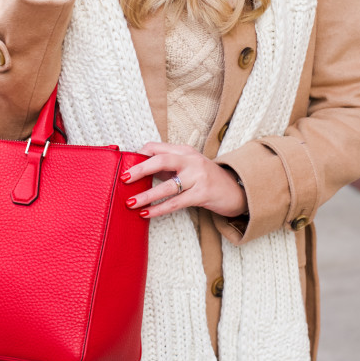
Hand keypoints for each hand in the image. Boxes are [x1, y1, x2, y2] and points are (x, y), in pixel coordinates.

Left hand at [123, 142, 246, 219]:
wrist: (236, 190)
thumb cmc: (207, 179)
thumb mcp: (188, 167)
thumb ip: (168, 167)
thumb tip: (140, 173)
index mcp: (184, 151)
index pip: (157, 147)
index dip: (139, 155)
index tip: (125, 166)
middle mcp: (191, 160)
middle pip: (161, 160)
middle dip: (140, 169)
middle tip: (123, 178)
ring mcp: (198, 177)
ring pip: (167, 185)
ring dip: (146, 195)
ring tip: (130, 202)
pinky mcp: (202, 194)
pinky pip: (176, 202)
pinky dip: (159, 209)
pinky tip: (147, 213)